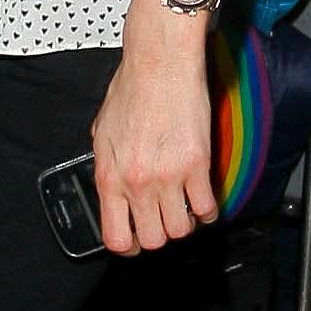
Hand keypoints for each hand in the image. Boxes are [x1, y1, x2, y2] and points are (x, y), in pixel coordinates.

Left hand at [90, 9, 218, 255]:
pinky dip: (207, 211)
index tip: (136, 240)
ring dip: (184, 223)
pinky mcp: (197, 165)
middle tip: (163, 220)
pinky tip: (203, 200)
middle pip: (152, 239)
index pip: (116, 237)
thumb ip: (108, 167)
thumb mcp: (102, 134)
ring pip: (180, 230)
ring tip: (183, 208)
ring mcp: (168, 176)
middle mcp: (137, 182)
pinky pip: (206, 208)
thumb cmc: (132, 90)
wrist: (160, 65)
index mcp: (110, 176)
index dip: (129, 245)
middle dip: (159, 234)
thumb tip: (115, 191)